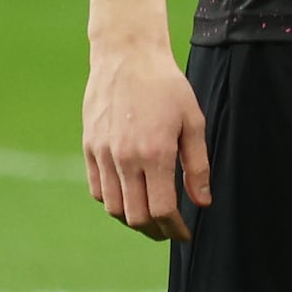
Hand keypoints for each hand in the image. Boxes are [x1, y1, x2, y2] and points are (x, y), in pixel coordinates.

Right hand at [83, 39, 210, 241]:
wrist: (127, 58)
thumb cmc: (167, 88)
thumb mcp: (193, 123)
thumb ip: (198, 166)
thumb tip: (202, 202)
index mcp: (154, 154)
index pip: (161, 209)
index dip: (174, 228)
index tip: (185, 234)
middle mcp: (124, 159)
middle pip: (135, 215)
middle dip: (155, 231)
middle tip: (170, 231)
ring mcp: (102, 154)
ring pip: (113, 207)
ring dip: (133, 220)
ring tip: (151, 220)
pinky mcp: (89, 147)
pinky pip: (97, 189)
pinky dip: (112, 202)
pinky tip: (129, 199)